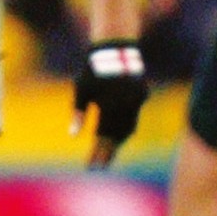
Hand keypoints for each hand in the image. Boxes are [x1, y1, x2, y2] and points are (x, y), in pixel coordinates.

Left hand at [72, 39, 147, 169]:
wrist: (115, 48)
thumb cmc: (93, 70)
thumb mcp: (81, 90)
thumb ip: (79, 113)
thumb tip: (73, 135)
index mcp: (109, 105)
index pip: (103, 136)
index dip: (97, 153)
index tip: (92, 166)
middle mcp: (125, 105)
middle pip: (117, 136)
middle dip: (108, 152)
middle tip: (100, 166)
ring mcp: (137, 100)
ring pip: (129, 128)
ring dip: (118, 141)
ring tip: (107, 154)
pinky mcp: (143, 95)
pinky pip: (134, 116)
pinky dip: (126, 127)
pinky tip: (118, 135)